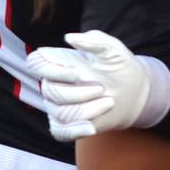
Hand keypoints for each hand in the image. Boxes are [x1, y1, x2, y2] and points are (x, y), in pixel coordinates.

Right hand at [28, 30, 155, 141]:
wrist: (134, 92)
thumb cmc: (119, 67)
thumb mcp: (113, 50)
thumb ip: (94, 40)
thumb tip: (69, 37)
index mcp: (58, 61)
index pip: (35, 63)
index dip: (51, 70)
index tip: (77, 72)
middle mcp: (53, 83)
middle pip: (49, 91)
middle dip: (80, 92)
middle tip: (102, 88)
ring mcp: (57, 105)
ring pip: (60, 113)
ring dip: (88, 110)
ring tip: (109, 102)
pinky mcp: (65, 125)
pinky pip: (61, 132)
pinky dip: (77, 130)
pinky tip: (92, 127)